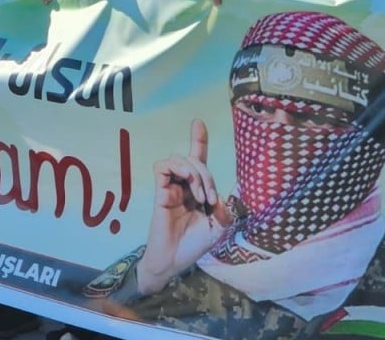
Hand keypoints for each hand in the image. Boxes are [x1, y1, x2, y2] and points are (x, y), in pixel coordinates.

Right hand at [135, 119, 230, 294]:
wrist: (174, 261)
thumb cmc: (194, 245)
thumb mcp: (219, 227)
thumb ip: (224, 209)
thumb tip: (220, 195)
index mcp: (196, 190)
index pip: (197, 158)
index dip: (198, 140)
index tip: (198, 123)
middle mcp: (183, 184)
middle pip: (194, 159)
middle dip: (207, 175)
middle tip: (210, 200)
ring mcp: (170, 187)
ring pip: (179, 159)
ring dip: (195, 173)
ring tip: (199, 196)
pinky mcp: (159, 191)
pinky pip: (163, 166)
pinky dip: (178, 169)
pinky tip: (187, 184)